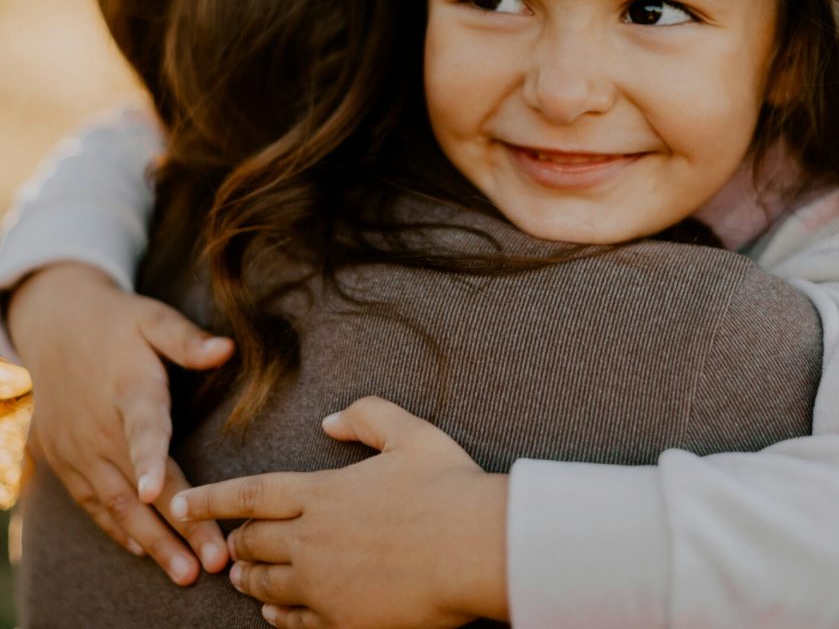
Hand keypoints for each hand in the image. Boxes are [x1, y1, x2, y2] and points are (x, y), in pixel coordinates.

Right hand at [8, 263, 234, 582]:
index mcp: (128, 389)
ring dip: (151, 542)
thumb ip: (188, 338)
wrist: (57, 327)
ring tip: (185, 572)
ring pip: (116, 506)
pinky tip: (145, 551)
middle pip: (138, 484)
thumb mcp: (154, 318)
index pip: (142, 428)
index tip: (155, 493)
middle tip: (210, 561)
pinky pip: (93, 504)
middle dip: (176, 525)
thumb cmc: (120, 323)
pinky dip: (118, 531)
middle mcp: (99, 428)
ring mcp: (78, 450)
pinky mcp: (65, 462)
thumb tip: (227, 348)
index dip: (149, 460)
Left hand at [171, 396, 509, 628]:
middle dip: (233, 540)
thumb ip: (366, 416)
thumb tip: (330, 419)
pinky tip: (274, 614)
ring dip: (249, 578)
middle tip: (228, 541)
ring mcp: (324, 585)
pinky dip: (276, 616)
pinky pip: (292, 623)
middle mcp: (312, 539)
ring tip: (244, 575)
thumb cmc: (446, 485)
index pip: (250, 495)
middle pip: (251, 543)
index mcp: (322, 491)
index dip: (210, 498)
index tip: (178, 501)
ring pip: (265, 585)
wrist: (474, 548)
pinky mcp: (342, 620)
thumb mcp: (409, 433)